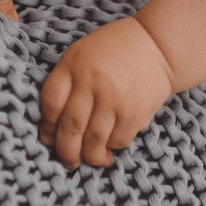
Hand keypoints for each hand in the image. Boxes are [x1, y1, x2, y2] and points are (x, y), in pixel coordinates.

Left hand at [39, 17, 174, 170]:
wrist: (158, 44)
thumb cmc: (115, 49)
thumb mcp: (82, 53)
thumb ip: (67, 81)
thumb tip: (55, 125)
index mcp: (74, 64)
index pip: (51, 103)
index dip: (46, 126)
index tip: (49, 138)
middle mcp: (92, 82)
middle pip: (70, 127)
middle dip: (65, 151)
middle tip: (68, 161)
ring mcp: (114, 99)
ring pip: (93, 141)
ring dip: (89, 156)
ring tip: (90, 159)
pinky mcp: (135, 112)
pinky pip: (117, 140)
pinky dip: (111, 147)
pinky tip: (111, 145)